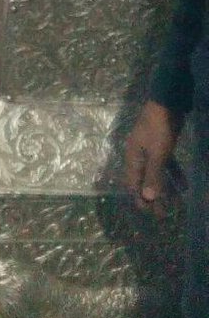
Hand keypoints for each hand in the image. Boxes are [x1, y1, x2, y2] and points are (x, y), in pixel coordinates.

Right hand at [123, 99, 180, 213]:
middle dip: (154, 198)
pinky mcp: (162, 146)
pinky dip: (174, 176)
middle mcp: (139, 155)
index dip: (140, 198)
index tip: (150, 213)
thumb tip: (148, 198)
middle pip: (145, 180)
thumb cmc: (159, 129)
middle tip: (164, 214)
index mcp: (133, 157)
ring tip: (177, 204)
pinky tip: (184, 185)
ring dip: (166, 189)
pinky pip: (166, 165)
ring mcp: (150, 150)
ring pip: (157, 174)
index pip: (133, 183)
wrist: (167, 103)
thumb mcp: (157, 153)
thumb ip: (153, 175)